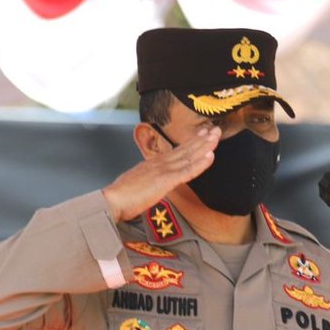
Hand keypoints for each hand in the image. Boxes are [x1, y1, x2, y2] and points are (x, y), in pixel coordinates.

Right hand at [102, 124, 219, 221]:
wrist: (112, 200)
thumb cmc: (121, 197)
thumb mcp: (137, 185)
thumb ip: (148, 182)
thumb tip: (152, 184)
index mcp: (152, 164)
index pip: (176, 151)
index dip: (191, 143)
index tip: (202, 135)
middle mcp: (159, 163)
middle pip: (185, 149)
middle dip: (202, 139)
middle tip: (215, 129)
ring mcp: (163, 170)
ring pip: (189, 156)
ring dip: (205, 146)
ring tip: (217, 135)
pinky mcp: (165, 180)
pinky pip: (187, 170)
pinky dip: (200, 163)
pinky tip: (211, 156)